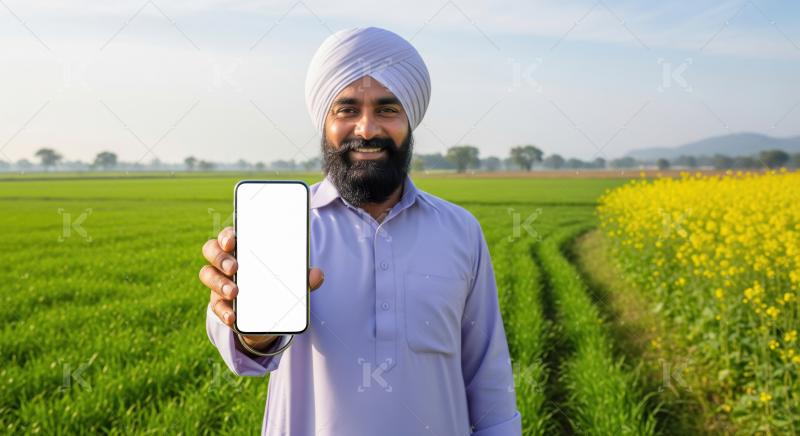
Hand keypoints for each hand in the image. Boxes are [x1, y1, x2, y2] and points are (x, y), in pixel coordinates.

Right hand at [199, 226, 324, 349]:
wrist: (267, 315)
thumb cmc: (276, 284)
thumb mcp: (291, 280)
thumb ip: (303, 277)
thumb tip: (317, 274)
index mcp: (242, 247)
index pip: (228, 234)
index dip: (226, 235)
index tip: (232, 241)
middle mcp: (226, 261)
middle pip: (211, 250)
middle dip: (221, 258)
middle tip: (234, 268)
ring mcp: (219, 281)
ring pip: (208, 275)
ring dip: (220, 283)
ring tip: (234, 292)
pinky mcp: (219, 303)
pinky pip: (215, 305)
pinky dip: (223, 311)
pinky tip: (233, 317)